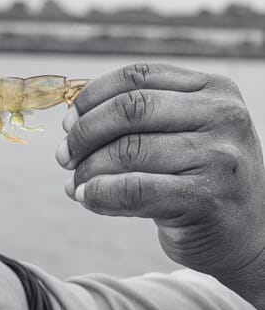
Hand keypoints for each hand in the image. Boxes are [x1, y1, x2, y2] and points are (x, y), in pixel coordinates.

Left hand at [55, 64, 264, 297]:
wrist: (244, 233)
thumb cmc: (196, 176)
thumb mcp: (178, 132)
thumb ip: (134, 118)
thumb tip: (70, 121)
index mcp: (212, 89)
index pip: (137, 76)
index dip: (91, 96)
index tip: (68, 122)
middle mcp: (222, 115)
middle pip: (130, 108)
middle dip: (84, 132)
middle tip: (64, 156)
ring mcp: (219, 156)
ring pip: (128, 150)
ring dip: (88, 169)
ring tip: (76, 182)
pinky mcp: (207, 198)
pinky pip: (135, 189)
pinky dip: (100, 194)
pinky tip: (87, 198)